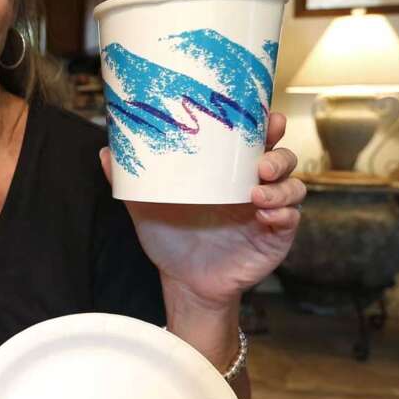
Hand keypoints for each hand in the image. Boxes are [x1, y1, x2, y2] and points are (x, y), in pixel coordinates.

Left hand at [100, 112, 304, 307]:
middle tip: (261, 160)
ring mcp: (268, 211)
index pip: (255, 140)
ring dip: (280, 185)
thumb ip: (131, 180)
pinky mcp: (275, 237)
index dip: (265, 125)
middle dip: (278, 152)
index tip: (264, 116)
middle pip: (282, 158)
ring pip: (292, 187)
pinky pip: (291, 219)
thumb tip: (106, 152)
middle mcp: (253, 187)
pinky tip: (264, 214)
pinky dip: (282, 213)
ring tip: (256, 192)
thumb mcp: (147, 207)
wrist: (183, 282)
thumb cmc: (170, 238)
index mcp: (228, 172)